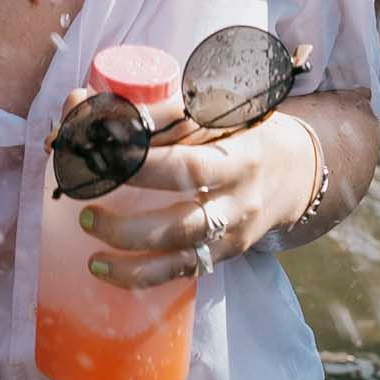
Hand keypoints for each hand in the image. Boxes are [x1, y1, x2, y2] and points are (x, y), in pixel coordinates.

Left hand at [76, 115, 316, 287]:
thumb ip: (161, 111)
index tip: (96, 155)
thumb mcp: (218, 110)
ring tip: (89, 236)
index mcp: (238, 154)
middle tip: (85, 204)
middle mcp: (237, 199)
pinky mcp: (223, 255)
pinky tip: (103, 268)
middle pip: (184, 219)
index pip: (188, 165)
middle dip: (129, 219)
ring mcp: (231, 232)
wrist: (295, 171)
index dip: (140, 164)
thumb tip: (83, 104)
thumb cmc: (243, 131)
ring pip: (180, 252)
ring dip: (129, 250)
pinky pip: (180, 272)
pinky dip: (139, 275)